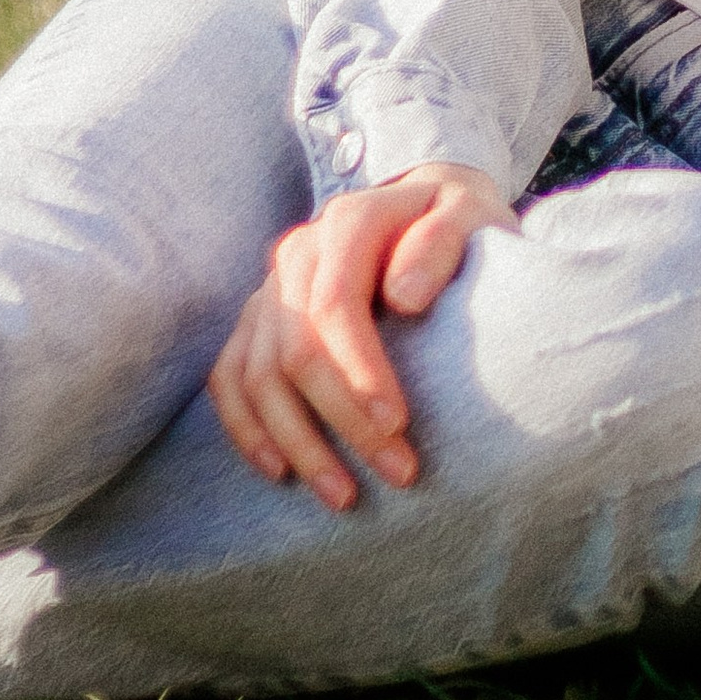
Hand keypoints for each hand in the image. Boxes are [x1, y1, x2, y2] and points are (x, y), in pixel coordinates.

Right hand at [206, 161, 519, 507]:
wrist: (428, 204)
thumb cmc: (460, 218)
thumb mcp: (472, 213)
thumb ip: (441, 242)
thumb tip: (404, 297)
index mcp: (349, 222)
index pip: (336, 306)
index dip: (359, 371)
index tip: (398, 426)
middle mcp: (299, 252)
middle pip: (295, 349)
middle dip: (340, 421)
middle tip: (397, 472)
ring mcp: (271, 287)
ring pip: (257, 375)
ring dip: (296, 442)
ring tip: (345, 496)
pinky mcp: (257, 319)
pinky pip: (228, 378)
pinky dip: (245, 428)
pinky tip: (279, 470)